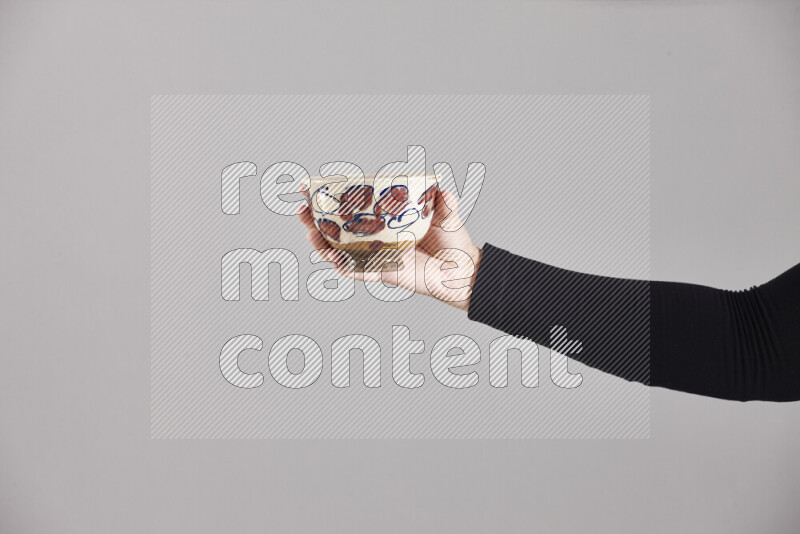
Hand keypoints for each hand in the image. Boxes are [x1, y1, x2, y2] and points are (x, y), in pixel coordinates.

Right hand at [296, 189, 481, 310]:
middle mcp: (375, 240)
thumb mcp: (447, 216)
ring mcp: (377, 258)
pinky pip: (360, 274)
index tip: (307, 188)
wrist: (463, 271)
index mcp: (382, 223)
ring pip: (340, 254)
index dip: (327, 201)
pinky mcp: (384, 275)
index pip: (350, 210)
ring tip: (313, 234)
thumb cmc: (453, 243)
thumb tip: (442, 188)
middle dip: (313, 222)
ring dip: (322, 246)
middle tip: (301, 211)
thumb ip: (445, 202)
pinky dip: (348, 269)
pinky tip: (337, 261)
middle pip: (335, 232)